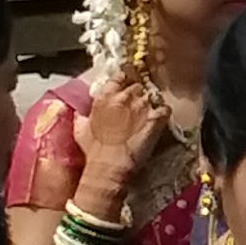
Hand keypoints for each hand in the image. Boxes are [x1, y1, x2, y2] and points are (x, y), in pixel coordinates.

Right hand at [68, 77, 162, 212]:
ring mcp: (143, 106)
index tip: (124, 86)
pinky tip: (157, 123)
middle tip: (134, 110)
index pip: (118, 77)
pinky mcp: (157, 117)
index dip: (123, 81)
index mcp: (105, 97)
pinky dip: (162, 114)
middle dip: (137, 96)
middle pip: (137, 87)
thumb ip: (82, 117)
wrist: (109, 167)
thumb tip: (80, 112)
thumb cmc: (92, 151)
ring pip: (151, 97)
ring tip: (145, 119)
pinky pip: (165, 109)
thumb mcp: (80, 131)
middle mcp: (125, 97)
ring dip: (149, 106)